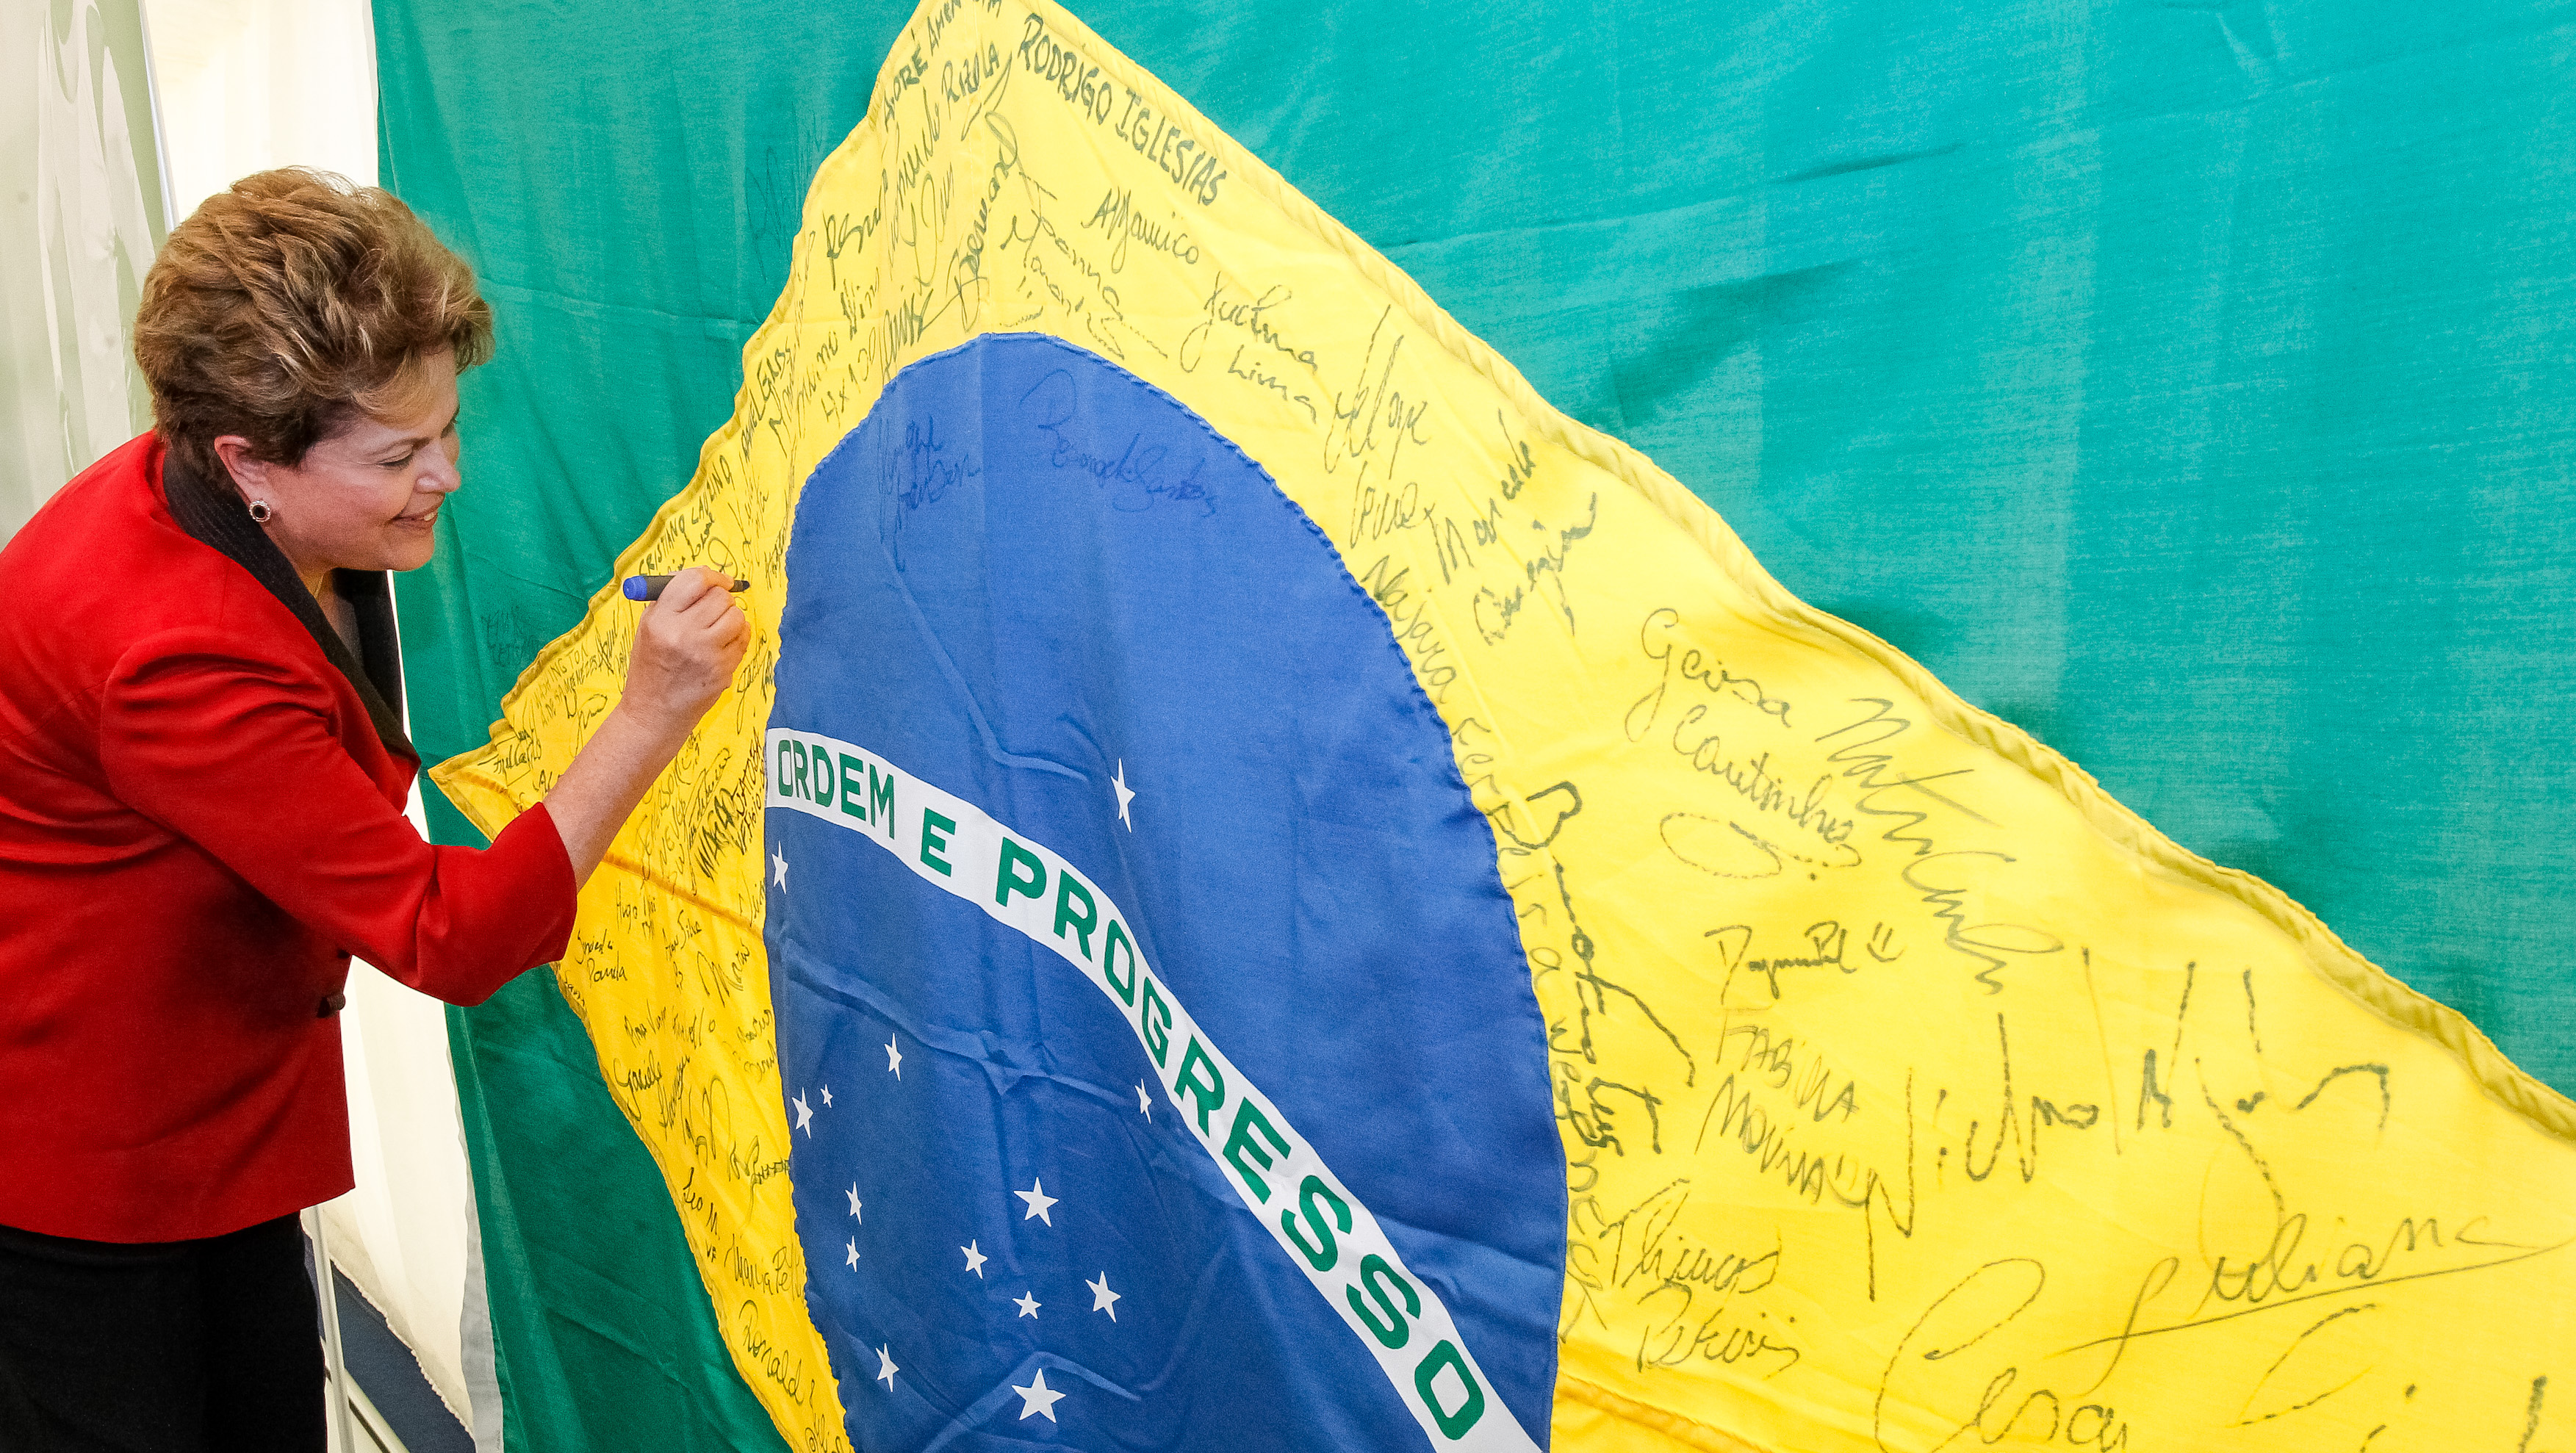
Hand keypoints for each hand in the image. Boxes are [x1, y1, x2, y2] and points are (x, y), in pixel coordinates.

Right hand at [619, 567, 748, 736]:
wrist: (654, 713)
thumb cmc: (651, 667)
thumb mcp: (648, 627)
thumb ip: (673, 600)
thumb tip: (705, 578)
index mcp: (660, 620)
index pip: (694, 580)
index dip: (712, 576)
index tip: (720, 581)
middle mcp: (683, 635)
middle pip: (720, 597)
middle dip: (721, 600)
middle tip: (713, 611)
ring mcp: (706, 655)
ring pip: (737, 616)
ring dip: (731, 619)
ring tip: (715, 631)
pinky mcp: (723, 671)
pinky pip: (743, 639)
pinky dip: (736, 638)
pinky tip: (720, 648)